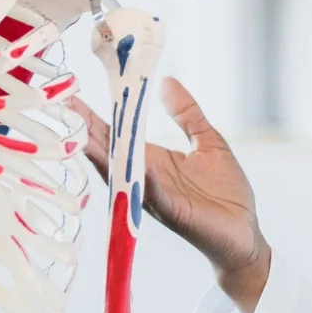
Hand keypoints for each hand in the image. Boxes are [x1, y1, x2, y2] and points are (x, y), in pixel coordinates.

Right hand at [71, 78, 271, 312]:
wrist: (244, 232)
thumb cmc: (225, 191)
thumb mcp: (208, 141)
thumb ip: (187, 113)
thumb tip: (167, 80)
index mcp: (151, 159)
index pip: (117, 135)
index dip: (96, 116)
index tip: (72, 94)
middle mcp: (146, 179)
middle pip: (110, 152)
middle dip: (87, 131)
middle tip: (67, 107)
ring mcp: (156, 198)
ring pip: (124, 175)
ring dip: (105, 157)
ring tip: (85, 135)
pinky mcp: (175, 214)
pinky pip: (156, 197)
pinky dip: (147, 182)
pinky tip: (142, 165)